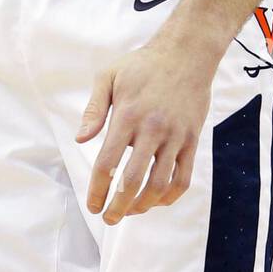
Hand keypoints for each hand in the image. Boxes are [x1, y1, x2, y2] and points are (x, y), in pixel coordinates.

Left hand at [77, 42, 214, 223]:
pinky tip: (157, 201)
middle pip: (132, 180)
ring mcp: (174, 135)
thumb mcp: (109, 76)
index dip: (97, 189)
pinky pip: (183, 177)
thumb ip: (94, 109)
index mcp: (127, 115)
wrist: (186, 53)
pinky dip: (170, 196)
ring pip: (159, 184)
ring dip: (143, 205)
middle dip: (118, 207)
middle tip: (109, 218)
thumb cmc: (142, 65)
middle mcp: (151, 128)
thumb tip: (80, 140)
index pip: (108, 162)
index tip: (93, 205)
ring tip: (131, 212)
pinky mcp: (191, 139)